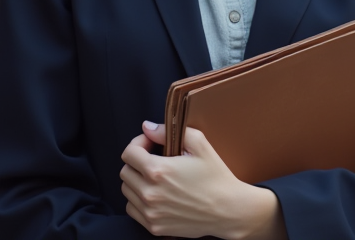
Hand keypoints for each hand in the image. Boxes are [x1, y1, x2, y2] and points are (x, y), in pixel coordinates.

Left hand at [120, 122, 285, 239]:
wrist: (228, 210)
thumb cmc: (216, 177)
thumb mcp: (199, 144)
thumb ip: (168, 132)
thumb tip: (147, 128)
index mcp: (158, 171)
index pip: (129, 153)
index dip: (138, 143)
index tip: (150, 144)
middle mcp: (150, 193)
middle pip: (125, 172)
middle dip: (136, 162)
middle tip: (153, 159)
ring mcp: (151, 212)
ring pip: (126, 191)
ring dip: (136, 181)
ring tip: (154, 178)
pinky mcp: (154, 227)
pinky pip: (132, 210)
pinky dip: (138, 200)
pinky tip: (154, 194)